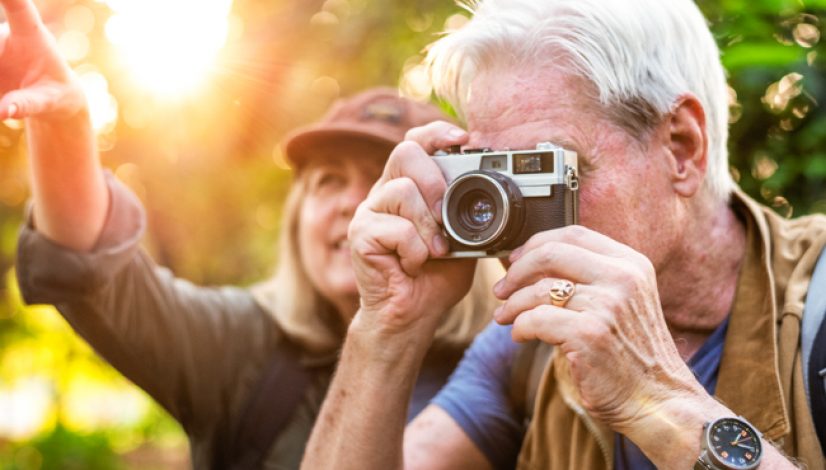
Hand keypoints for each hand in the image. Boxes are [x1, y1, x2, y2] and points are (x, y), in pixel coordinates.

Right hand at [0, 0, 86, 120]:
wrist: (50, 99)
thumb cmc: (56, 95)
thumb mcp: (49, 102)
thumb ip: (28, 104)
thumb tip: (3, 112)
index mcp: (30, 35)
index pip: (18, 7)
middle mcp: (5, 36)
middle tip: (4, 74)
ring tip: (8, 101)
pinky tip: (2, 103)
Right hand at [348, 121, 475, 349]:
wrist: (411, 316)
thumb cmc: (434, 279)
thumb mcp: (463, 239)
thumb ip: (469, 213)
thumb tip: (498, 191)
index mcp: (410, 188)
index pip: (415, 142)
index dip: (436, 132)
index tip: (463, 139)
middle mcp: (385, 193)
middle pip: (405, 152)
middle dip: (435, 180)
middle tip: (447, 216)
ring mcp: (369, 212)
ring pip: (402, 190)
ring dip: (428, 225)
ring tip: (434, 252)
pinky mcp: (360, 235)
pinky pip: (396, 228)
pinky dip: (415, 250)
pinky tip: (412, 266)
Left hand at [492, 225, 704, 431]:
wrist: (657, 400)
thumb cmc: (632, 354)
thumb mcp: (623, 301)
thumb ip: (591, 277)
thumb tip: (531, 263)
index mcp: (631, 264)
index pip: (574, 233)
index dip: (536, 244)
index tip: (515, 261)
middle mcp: (622, 279)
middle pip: (550, 253)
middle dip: (516, 271)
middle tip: (501, 289)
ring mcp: (607, 305)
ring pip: (538, 290)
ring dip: (512, 304)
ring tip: (504, 317)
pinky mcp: (590, 334)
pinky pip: (536, 320)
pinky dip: (520, 327)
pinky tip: (520, 336)